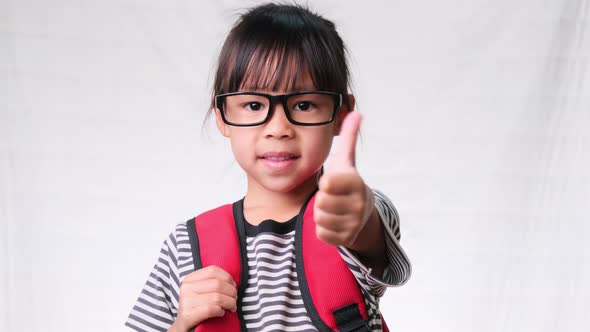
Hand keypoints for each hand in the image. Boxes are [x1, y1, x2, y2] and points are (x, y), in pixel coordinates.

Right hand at [170, 265, 237, 331]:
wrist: (183, 326)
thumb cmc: (196, 308)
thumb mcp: (200, 291)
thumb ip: (212, 283)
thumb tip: (233, 283)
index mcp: (189, 279)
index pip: (213, 270)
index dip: (227, 278)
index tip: (233, 286)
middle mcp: (186, 288)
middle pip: (218, 284)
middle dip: (231, 292)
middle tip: (234, 299)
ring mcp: (186, 301)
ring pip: (217, 297)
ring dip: (230, 303)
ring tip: (231, 307)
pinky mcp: (188, 314)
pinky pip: (211, 309)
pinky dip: (221, 311)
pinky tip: (221, 313)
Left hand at [314, 112, 374, 247]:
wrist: (363, 214)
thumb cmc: (348, 183)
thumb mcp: (347, 160)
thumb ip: (348, 137)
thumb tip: (355, 112)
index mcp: (356, 183)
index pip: (328, 182)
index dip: (326, 182)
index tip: (333, 182)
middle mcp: (358, 204)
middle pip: (322, 202)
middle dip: (323, 199)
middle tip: (333, 196)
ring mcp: (353, 223)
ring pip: (320, 218)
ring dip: (321, 213)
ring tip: (334, 208)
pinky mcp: (345, 239)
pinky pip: (322, 233)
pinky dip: (323, 228)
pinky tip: (334, 221)